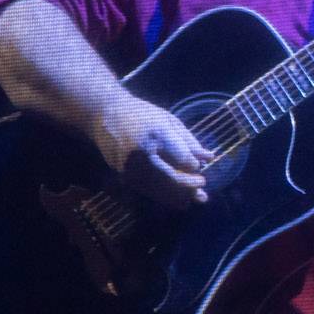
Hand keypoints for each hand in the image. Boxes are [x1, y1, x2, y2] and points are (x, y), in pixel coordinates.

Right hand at [92, 93, 213, 208]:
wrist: (104, 114)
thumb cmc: (142, 114)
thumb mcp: (169, 121)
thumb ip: (188, 141)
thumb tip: (209, 158)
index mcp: (158, 135)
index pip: (182, 160)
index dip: (194, 167)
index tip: (200, 168)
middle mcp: (142, 154)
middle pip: (170, 178)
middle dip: (189, 186)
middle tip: (202, 185)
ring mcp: (129, 167)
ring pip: (158, 189)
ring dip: (178, 196)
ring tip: (195, 199)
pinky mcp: (122, 175)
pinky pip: (147, 190)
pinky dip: (163, 195)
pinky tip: (177, 199)